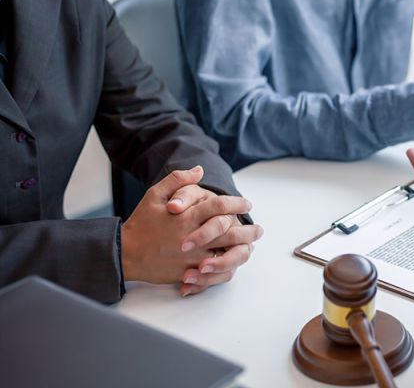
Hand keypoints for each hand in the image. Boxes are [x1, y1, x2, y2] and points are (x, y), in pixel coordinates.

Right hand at [121, 166, 262, 295]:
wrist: (125, 253)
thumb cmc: (142, 223)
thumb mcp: (154, 195)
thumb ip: (177, 180)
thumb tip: (199, 170)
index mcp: (186, 216)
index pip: (220, 207)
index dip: (237, 203)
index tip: (247, 204)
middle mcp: (192, 237)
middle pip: (230, 232)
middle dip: (248, 230)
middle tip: (258, 229)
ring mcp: (192, 257)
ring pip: (227, 254)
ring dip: (243, 249)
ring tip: (252, 246)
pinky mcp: (189, 273)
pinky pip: (215, 273)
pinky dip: (229, 267)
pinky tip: (235, 261)